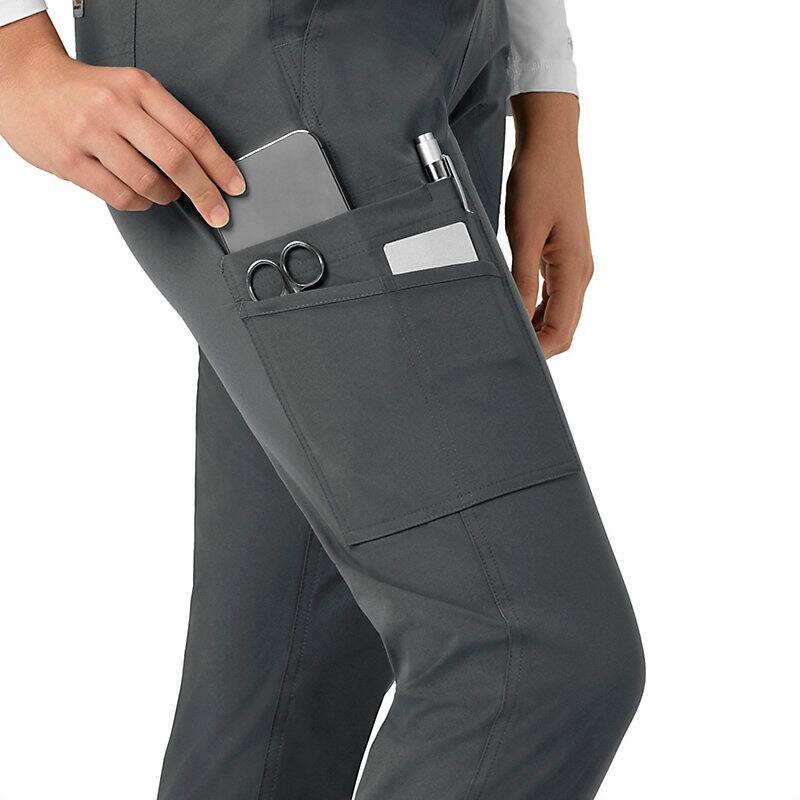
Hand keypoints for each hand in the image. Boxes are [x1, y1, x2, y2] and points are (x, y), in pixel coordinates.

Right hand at [0, 13, 243, 226]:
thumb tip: (206, 166)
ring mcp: (91, 134)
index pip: (192, 131)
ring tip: (166, 193)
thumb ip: (164, 121)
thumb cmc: (85, 93)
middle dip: (204, 193)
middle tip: (217, 212)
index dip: (219, 165)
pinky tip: (140, 195)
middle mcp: (116, 107)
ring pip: (148, 183)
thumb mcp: (129, 90)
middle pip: (176, 160)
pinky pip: (120, 196)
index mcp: (139, 87)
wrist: (25, 84)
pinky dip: (139, 203)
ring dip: (166, 197)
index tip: (234, 186)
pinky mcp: (71, 160)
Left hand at [506, 92, 593, 357]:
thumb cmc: (538, 181)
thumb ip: (521, 277)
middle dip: (536, 345)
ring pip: (556, 314)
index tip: (514, 362)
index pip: (563, 330)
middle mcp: (578, 272)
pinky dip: (533, 309)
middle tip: (500, 353)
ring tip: (501, 334)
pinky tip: (511, 309)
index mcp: (574, 270)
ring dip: (533, 328)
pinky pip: (551, 296)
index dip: (540, 352)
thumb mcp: (523, 232)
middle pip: (562, 327)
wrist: (551, 144)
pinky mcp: (561, 257)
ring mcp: (572, 266)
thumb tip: (516, 315)